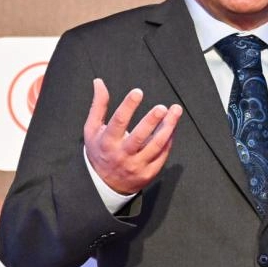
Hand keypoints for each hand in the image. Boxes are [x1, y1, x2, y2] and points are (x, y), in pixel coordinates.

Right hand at [83, 78, 181, 196]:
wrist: (104, 184)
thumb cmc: (99, 151)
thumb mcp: (92, 129)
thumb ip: (98, 106)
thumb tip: (99, 82)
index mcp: (107, 142)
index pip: (118, 122)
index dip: (128, 106)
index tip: (138, 92)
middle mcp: (122, 155)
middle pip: (139, 137)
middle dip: (151, 121)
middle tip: (162, 107)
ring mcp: (136, 166)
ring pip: (155, 146)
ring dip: (167, 128)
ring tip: (175, 112)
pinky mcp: (148, 173)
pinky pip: (162, 155)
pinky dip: (168, 140)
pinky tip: (172, 127)